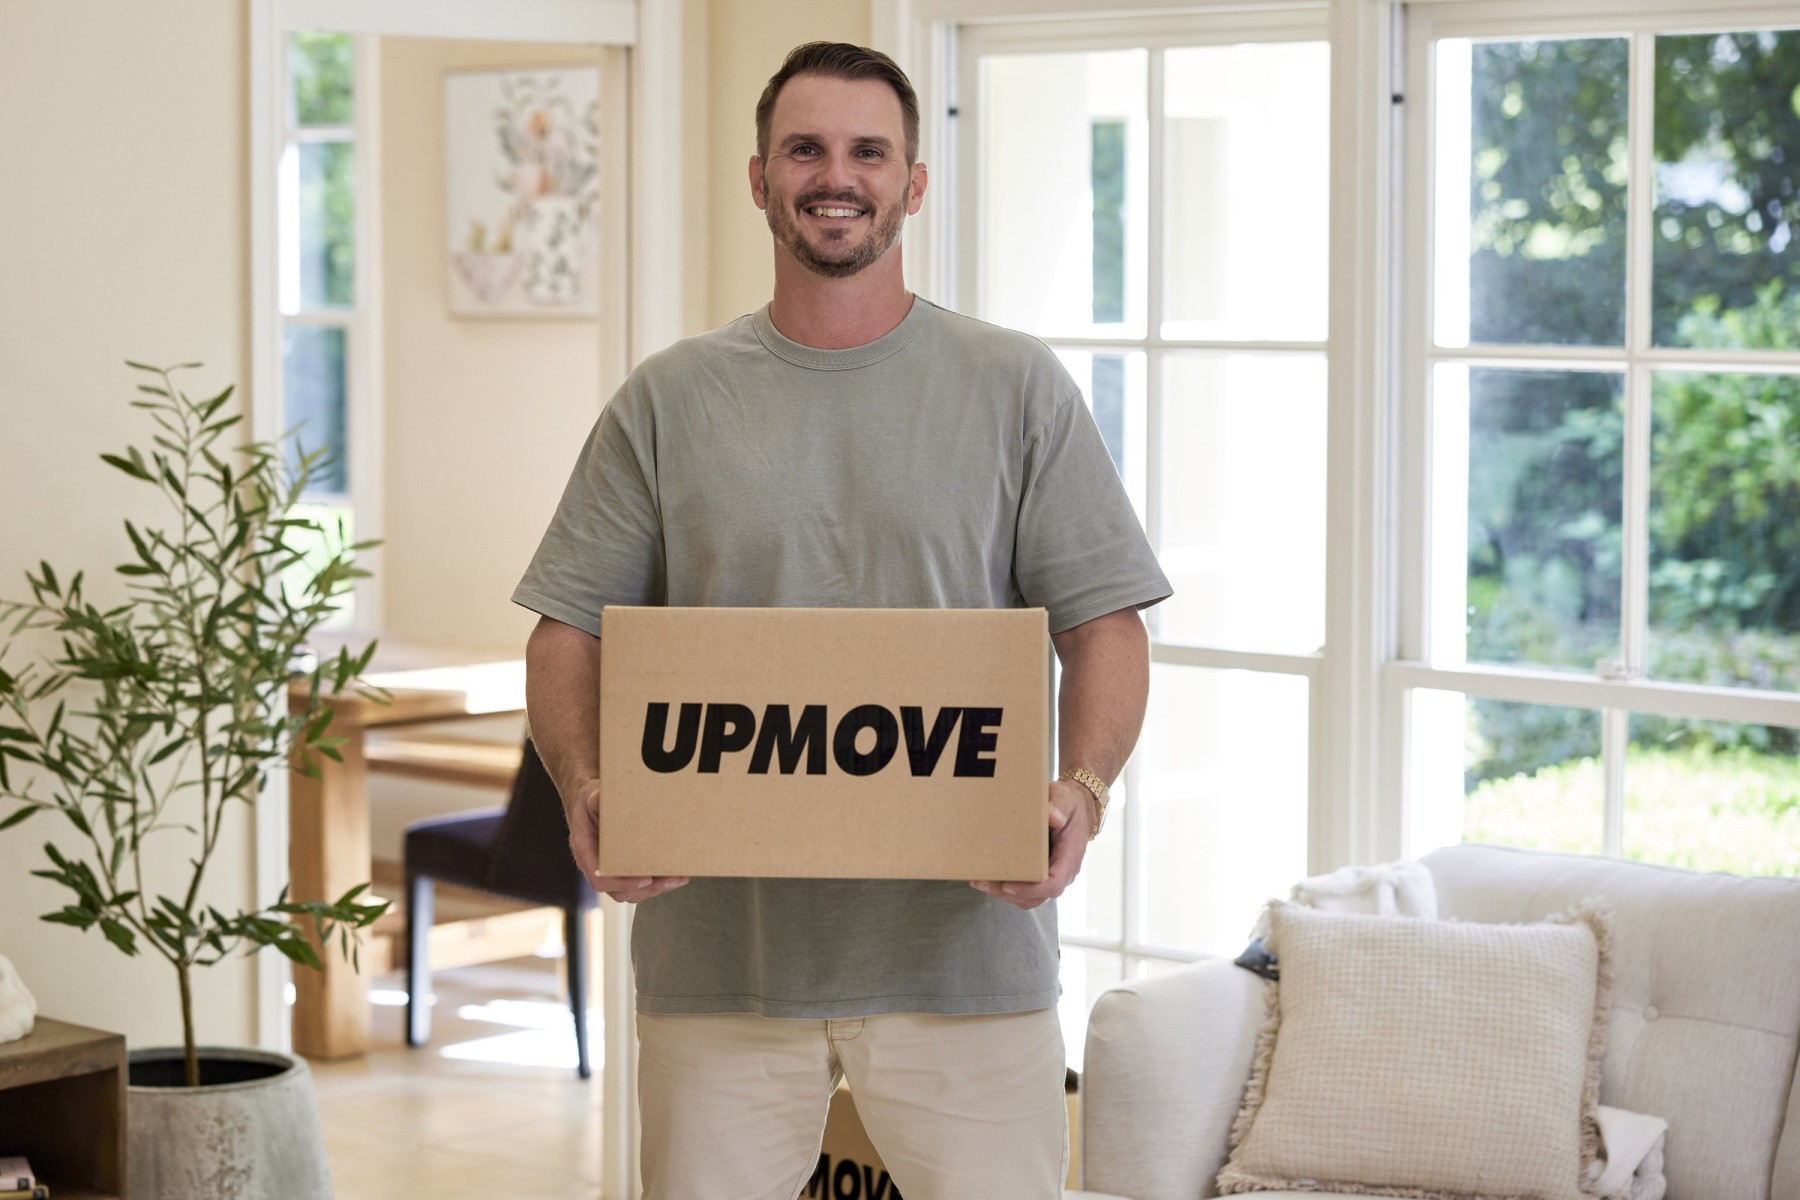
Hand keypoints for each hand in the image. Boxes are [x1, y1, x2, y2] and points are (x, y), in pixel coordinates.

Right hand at [564, 779, 688, 903]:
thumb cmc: (590, 804)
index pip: (600, 878)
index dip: (622, 883)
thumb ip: (593, 799)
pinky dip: (656, 883)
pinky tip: (674, 875)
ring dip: (656, 888)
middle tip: (670, 879)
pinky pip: (637, 885)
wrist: (591, 808)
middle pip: (619, 891)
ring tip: (678, 878)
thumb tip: (598, 798)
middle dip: (647, 889)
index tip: (644, 879)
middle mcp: (595, 866)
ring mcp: (608, 872)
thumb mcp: (589, 796)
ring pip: (631, 892)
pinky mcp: (622, 871)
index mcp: (585, 851)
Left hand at [969, 779, 1092, 909]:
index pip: (1054, 882)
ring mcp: (1051, 874)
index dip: (1032, 889)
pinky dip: (1005, 888)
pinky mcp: (1040, 873)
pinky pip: (1024, 889)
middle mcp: (1062, 871)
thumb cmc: (1069, 805)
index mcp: (1070, 856)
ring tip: (979, 881)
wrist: (1072, 810)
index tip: (1008, 885)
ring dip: (1003, 893)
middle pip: (1037, 895)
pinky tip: (986, 879)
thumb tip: (1053, 816)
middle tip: (983, 882)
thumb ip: (1062, 806)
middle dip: (1009, 893)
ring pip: (1029, 897)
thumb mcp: (1067, 799)